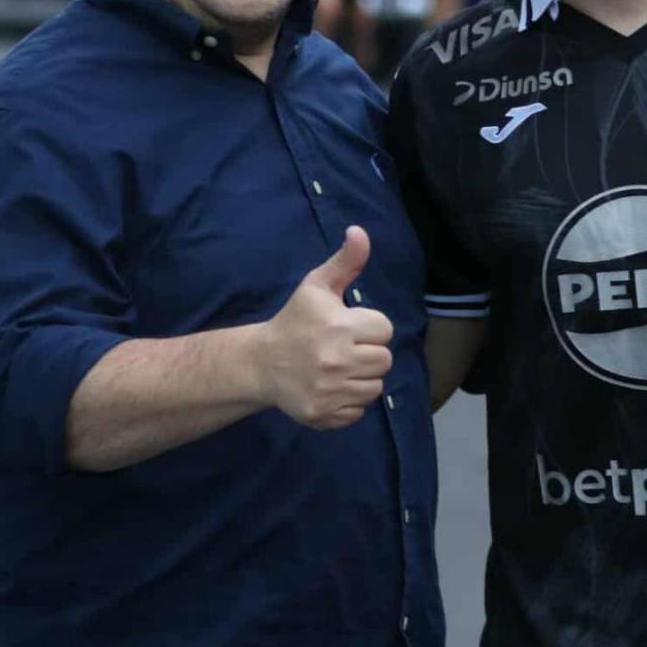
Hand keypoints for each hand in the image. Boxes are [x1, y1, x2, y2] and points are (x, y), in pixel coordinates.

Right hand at [255, 226, 393, 428]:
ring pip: (375, 387)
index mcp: (340, 327)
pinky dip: (349, 402)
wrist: (261, 363)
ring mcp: (329, 391)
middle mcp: (336, 361)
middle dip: (368, 353)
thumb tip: (359, 232)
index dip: (369, 327)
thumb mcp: (317, 286)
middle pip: (384, 360)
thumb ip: (345, 261)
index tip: (348, 327)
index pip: (384, 330)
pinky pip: (358, 411)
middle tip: (344, 348)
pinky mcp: (323, 414)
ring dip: (361, 378)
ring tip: (339, 367)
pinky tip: (332, 387)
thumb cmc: (295, 321)